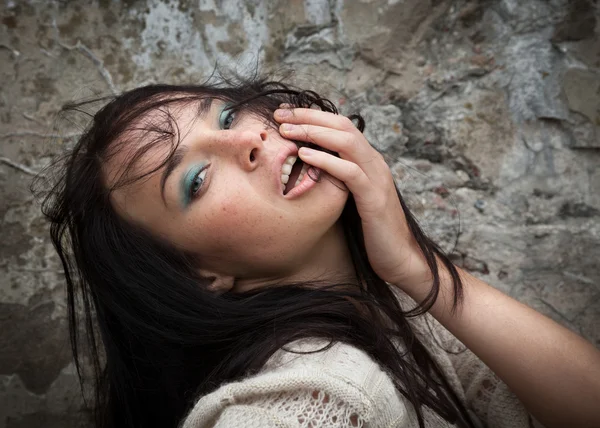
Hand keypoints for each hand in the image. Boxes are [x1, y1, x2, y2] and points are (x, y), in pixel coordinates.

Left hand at [274, 107, 423, 285]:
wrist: (400, 258)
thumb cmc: (372, 231)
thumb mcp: (352, 198)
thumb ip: (338, 180)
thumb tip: (310, 170)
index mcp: (368, 161)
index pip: (340, 126)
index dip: (312, 116)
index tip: (284, 114)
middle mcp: (374, 163)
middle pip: (342, 125)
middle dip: (309, 116)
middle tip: (280, 113)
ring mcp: (376, 178)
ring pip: (347, 141)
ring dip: (314, 132)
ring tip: (287, 130)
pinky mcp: (374, 198)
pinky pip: (350, 172)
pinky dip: (326, 161)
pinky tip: (305, 155)